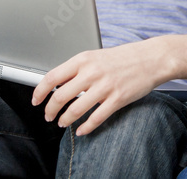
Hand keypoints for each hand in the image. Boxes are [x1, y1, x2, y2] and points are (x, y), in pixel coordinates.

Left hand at [32, 38, 171, 135]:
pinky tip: (82, 130)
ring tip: (63, 122)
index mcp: (83, 59)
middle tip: (49, 116)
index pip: (52, 77)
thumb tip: (57, 84)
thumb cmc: (123, 58)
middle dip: (50, 110)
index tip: (36, 101)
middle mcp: (92, 72)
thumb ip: (77, 69)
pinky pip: (96, 118)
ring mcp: (105, 86)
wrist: (150, 58)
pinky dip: (86, 127)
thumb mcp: (95, 56)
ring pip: (76, 109)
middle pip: (60, 96)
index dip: (40, 92)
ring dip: (65, 120)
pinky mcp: (118, 99)